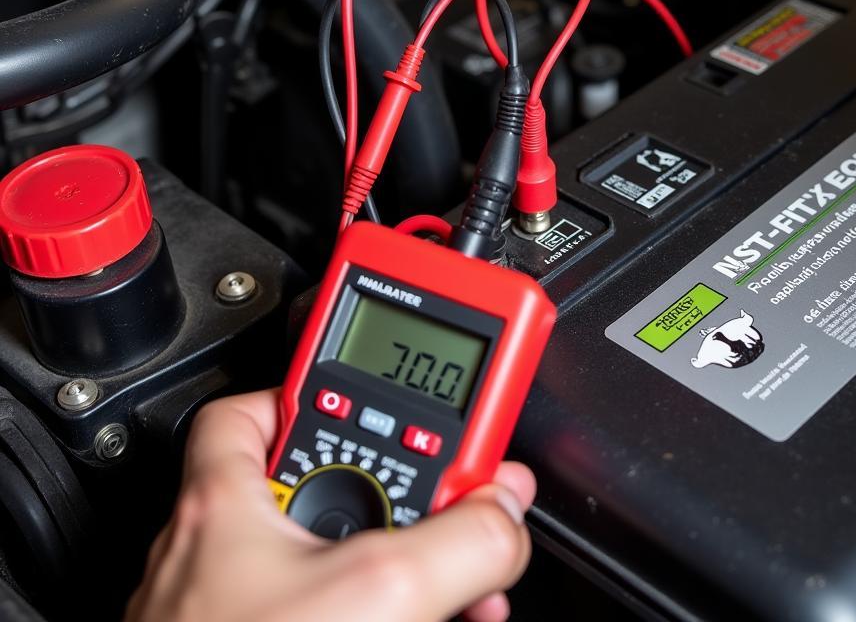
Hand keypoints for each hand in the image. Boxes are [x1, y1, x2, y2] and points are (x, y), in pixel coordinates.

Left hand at [126, 391, 534, 621]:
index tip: (388, 385)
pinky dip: (384, 612)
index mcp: (224, 505)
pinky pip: (333, 613)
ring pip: (334, 561)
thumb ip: (459, 539)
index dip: (327, 387)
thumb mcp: (379, 593)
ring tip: (453, 581)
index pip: (257, 405)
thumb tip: (502, 514)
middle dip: (397, 490)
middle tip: (444, 498)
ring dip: (404, 565)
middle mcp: (223, 555)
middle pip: (323, 483)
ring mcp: (241, 609)